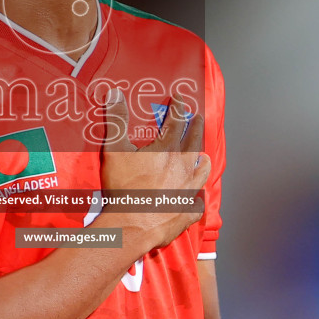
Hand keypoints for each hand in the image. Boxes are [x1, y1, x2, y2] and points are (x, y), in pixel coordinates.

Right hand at [95, 89, 210, 254]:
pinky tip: (196, 198)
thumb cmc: (123, 188)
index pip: (177, 122)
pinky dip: (197, 199)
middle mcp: (184, 167)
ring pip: (202, 171)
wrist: (131, 225)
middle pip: (194, 142)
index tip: (180, 99)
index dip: (178, 108)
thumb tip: (114, 93)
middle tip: (197, 118)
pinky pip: (197, 204)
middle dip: (196, 127)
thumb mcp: (114, 150)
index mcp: (168, 150)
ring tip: (203, 156)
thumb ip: (116, 120)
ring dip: (203, 160)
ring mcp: (188, 191)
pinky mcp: (187, 212)